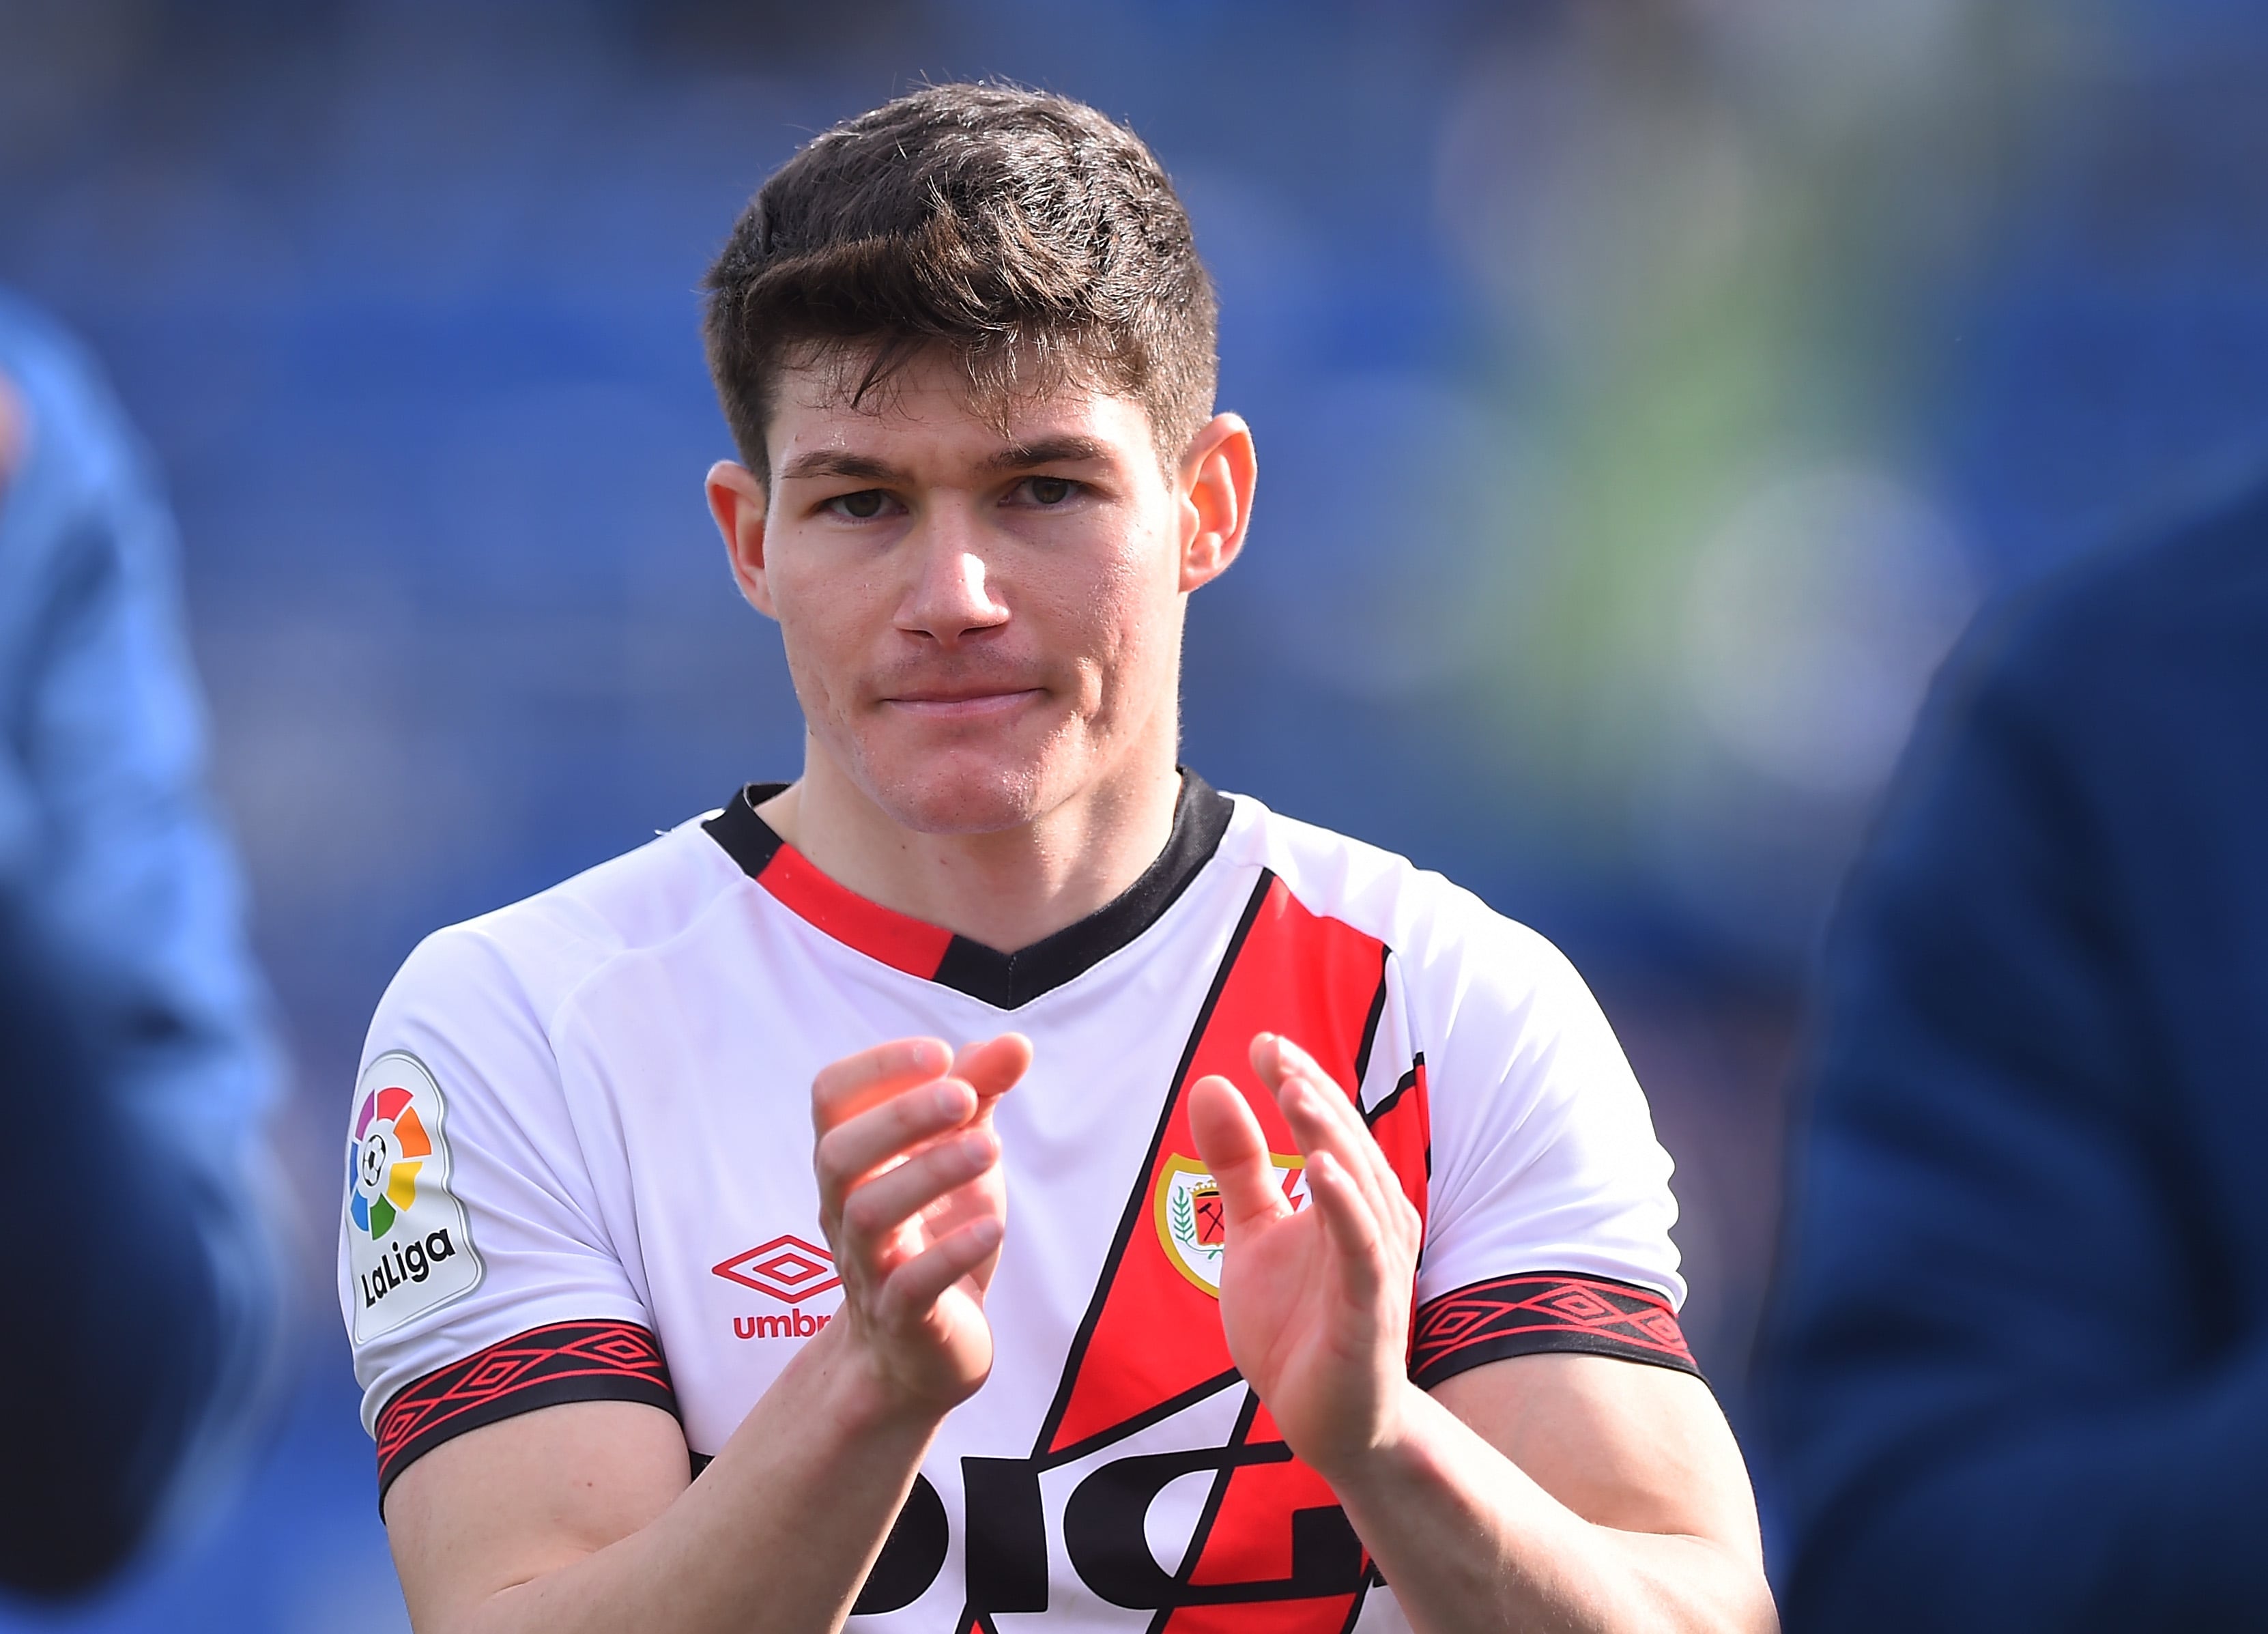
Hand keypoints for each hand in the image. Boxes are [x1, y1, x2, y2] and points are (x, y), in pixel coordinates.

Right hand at [811, 1033, 1030, 1417]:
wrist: (927, 1348)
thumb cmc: (937, 1233)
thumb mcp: (961, 1155)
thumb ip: (981, 1096)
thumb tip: (1015, 1042)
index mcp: (853, 1159)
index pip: (832, 1096)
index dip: (878, 1067)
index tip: (940, 1053)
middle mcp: (845, 1208)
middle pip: (839, 1153)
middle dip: (900, 1117)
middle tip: (963, 1095)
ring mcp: (867, 1266)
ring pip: (870, 1215)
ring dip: (929, 1174)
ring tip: (988, 1146)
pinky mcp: (902, 1319)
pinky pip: (910, 1286)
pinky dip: (949, 1253)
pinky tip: (993, 1227)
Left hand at [1189, 1033, 1422, 1481]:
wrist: (1329, 1424)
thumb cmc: (1299, 1326)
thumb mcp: (1253, 1234)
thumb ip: (1238, 1164)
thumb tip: (1210, 1084)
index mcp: (1349, 1201)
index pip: (1327, 1127)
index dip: (1298, 1083)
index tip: (1261, 1042)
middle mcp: (1374, 1224)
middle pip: (1347, 1146)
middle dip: (1311, 1096)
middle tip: (1273, 1054)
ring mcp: (1376, 1267)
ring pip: (1361, 1188)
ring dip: (1329, 1137)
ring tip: (1294, 1093)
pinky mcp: (1370, 1313)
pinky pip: (1363, 1252)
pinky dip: (1346, 1208)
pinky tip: (1321, 1172)